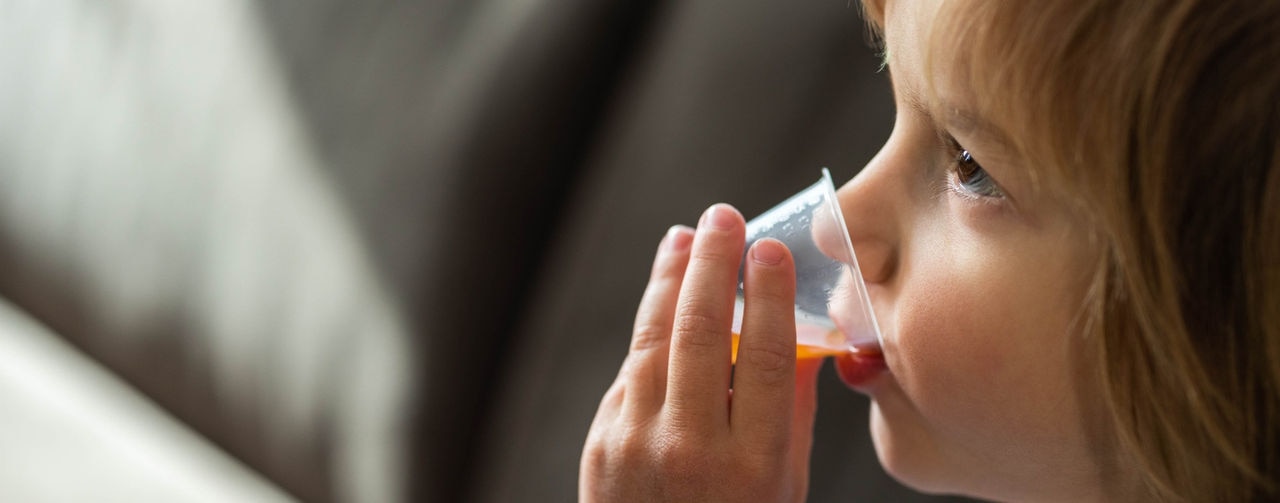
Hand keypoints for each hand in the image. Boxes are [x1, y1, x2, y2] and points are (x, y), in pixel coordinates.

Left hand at [580, 204, 821, 502]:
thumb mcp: (783, 485)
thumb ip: (788, 411)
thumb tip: (795, 333)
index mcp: (752, 464)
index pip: (763, 355)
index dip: (768, 293)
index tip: (771, 247)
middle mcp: (690, 449)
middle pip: (700, 331)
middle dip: (712, 263)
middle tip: (722, 217)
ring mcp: (636, 444)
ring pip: (653, 338)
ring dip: (670, 278)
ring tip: (686, 237)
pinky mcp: (601, 443)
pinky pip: (632, 370)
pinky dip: (651, 326)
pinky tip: (665, 291)